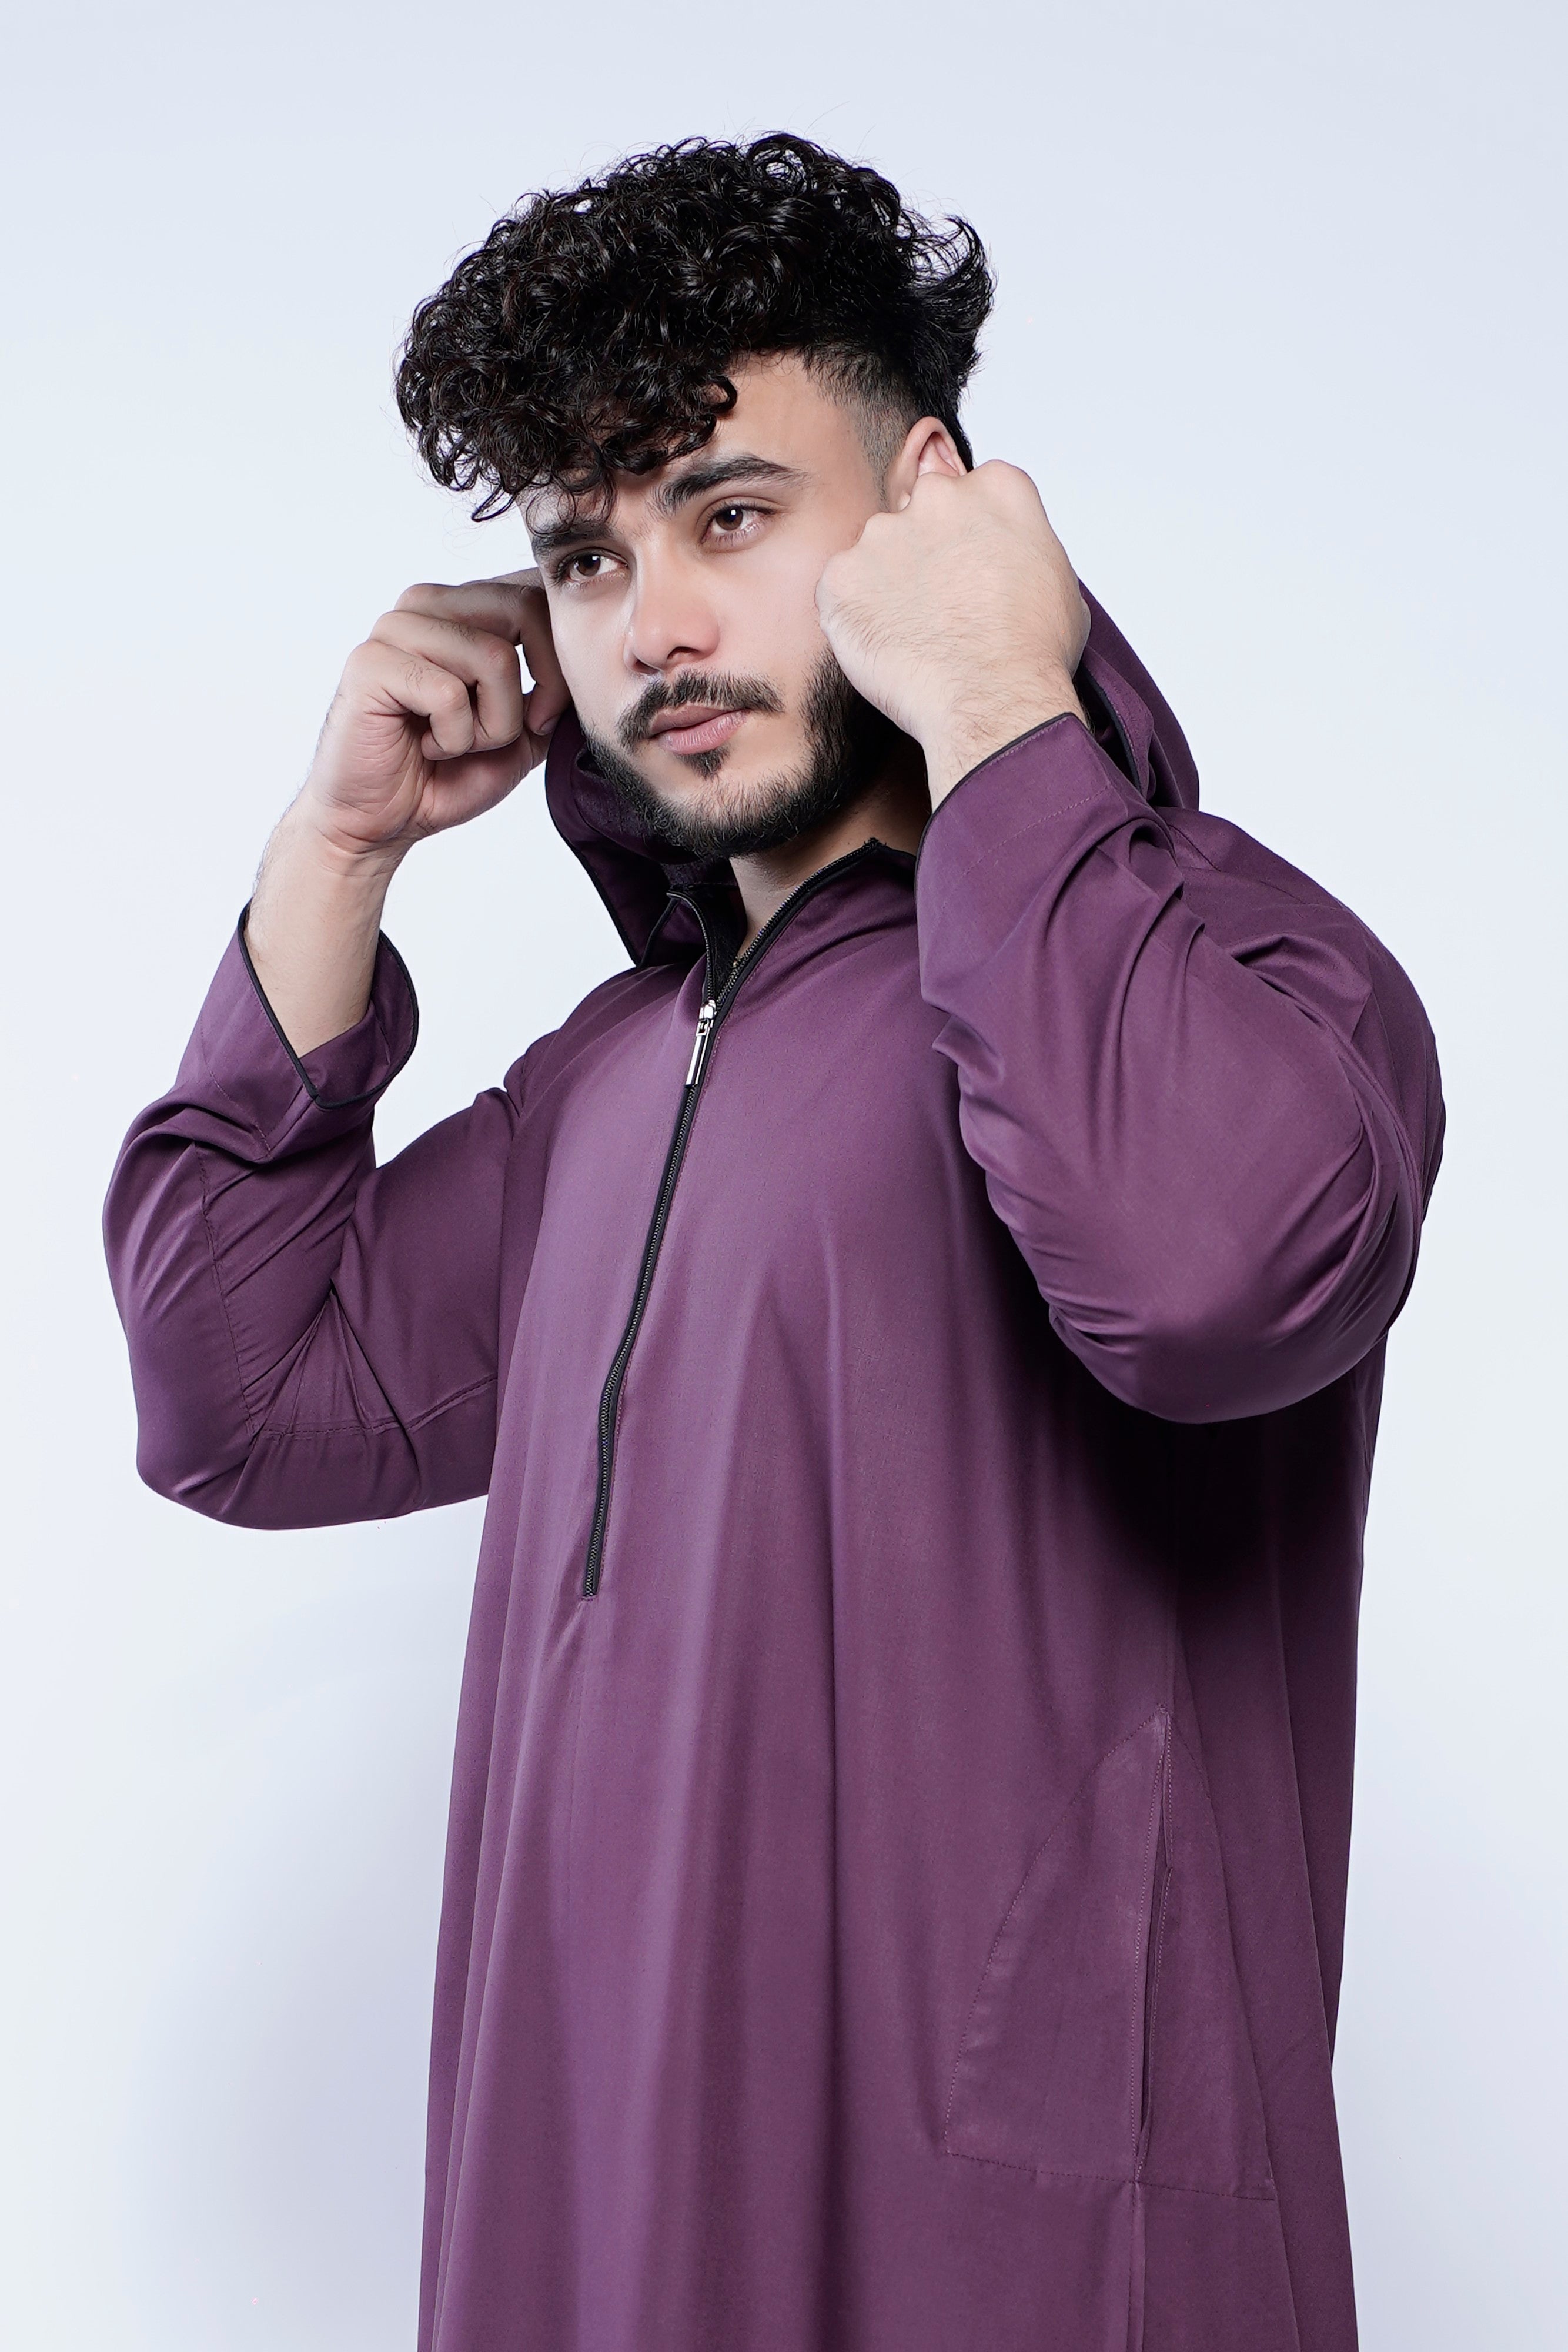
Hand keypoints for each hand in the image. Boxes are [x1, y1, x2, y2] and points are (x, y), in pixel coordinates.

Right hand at [299, 571, 568, 869]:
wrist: (380, 821)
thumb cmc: (445, 774)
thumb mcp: (523, 732)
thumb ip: (556, 691)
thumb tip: (598, 661)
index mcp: (466, 607)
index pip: (538, 589)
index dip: (563, 654)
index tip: (547, 714)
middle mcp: (429, 603)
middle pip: (525, 609)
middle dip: (541, 687)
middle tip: (513, 734)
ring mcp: (396, 627)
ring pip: (494, 657)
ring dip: (493, 724)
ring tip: (457, 743)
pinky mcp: (371, 662)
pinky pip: (449, 693)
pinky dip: (453, 738)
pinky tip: (426, 748)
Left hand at [815, 460, 1089, 804]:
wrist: (993, 699)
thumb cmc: (1032, 651)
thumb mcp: (1057, 578)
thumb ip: (1017, 547)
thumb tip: (1001, 559)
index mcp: (996, 487)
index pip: (971, 495)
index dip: (971, 540)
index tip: (974, 573)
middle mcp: (936, 497)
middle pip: (921, 514)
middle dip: (927, 554)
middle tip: (943, 608)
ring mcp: (883, 534)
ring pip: (878, 553)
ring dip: (889, 586)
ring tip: (915, 636)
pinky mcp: (841, 575)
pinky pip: (841, 591)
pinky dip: (856, 617)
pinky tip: (887, 647)